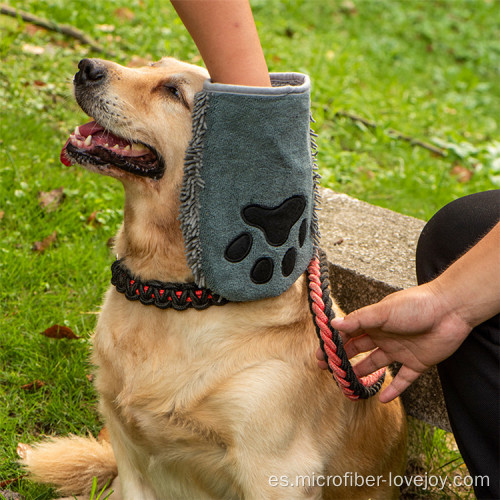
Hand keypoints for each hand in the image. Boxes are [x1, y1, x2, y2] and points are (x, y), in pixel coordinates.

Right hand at [317, 282, 471, 402]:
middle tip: (328, 369)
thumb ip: (358, 320)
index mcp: (374, 323)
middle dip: (343, 359)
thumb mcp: (383, 311)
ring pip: (376, 365)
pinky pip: (404, 380)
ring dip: (362, 373)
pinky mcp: (417, 363)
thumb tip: (333, 324)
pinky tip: (382, 400)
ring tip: (348, 384)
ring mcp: (400, 351)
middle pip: (359, 350)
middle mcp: (384, 337)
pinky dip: (394, 391)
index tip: (321, 354)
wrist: (450, 310)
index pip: (349, 334)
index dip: (334, 344)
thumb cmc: (415, 305)